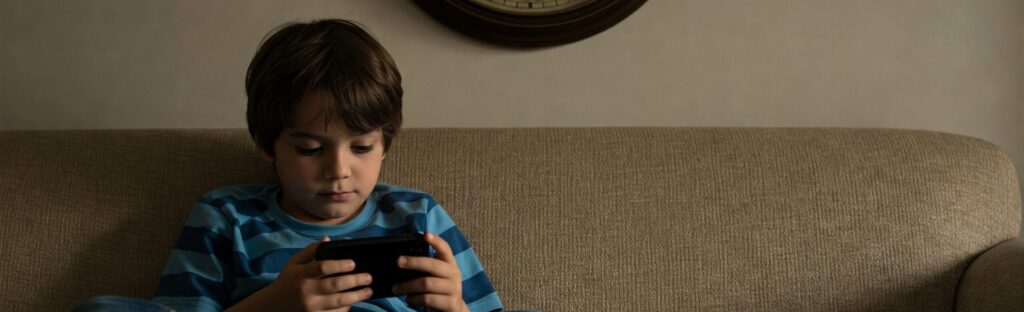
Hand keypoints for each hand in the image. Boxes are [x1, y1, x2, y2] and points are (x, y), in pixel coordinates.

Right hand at [227, 237, 372, 311]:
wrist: (272, 306)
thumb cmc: (287, 281)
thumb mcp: (294, 263)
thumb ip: (311, 251)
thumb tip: (327, 239)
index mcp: (302, 274)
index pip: (322, 267)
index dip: (339, 264)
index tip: (353, 263)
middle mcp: (306, 291)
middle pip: (334, 285)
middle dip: (355, 281)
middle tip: (368, 277)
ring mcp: (310, 307)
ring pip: (338, 302)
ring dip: (356, 296)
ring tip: (368, 291)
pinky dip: (346, 308)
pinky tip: (354, 302)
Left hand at [392, 232, 468, 311]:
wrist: (453, 310)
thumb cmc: (440, 290)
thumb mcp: (437, 276)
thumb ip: (427, 268)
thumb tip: (403, 261)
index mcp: (450, 264)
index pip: (445, 249)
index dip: (436, 241)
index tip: (425, 234)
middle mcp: (454, 274)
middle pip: (433, 265)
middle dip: (414, 262)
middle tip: (398, 262)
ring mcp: (454, 289)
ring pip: (426, 284)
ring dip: (407, 286)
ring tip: (396, 288)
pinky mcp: (450, 303)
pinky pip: (427, 299)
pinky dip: (414, 299)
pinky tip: (408, 299)